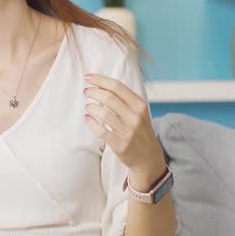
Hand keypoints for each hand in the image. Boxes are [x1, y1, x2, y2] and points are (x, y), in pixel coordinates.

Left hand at [83, 74, 166, 189]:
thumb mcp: (139, 113)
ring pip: (104, 114)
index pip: (118, 87)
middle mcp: (135, 117)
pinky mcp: (120, 145)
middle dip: (93, 92)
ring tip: (88, 106)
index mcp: (140, 105)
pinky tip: (87, 118)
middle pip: (109, 98)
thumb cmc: (140, 131)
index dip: (100, 80)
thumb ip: (125, 100)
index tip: (88, 77)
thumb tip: (102, 84)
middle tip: (85, 91)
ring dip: (91, 107)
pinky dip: (91, 123)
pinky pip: (101, 131)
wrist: (148, 158)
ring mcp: (128, 132)